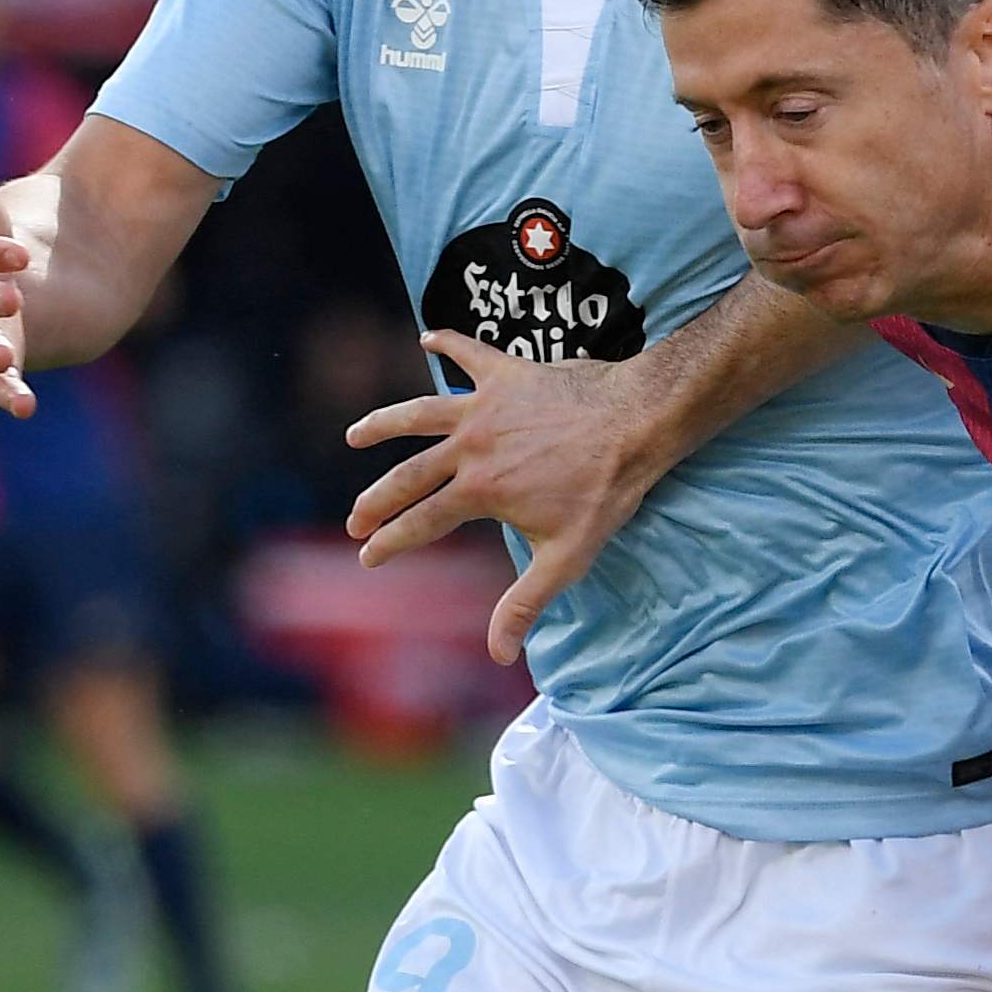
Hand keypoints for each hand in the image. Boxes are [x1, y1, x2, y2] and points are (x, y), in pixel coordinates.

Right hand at [345, 342, 652, 660]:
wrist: (636, 422)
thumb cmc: (605, 492)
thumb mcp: (566, 557)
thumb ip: (526, 603)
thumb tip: (501, 655)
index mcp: (479, 491)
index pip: (421, 523)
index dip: (390, 543)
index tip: (367, 557)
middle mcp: (470, 447)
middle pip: (408, 476)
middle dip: (376, 501)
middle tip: (355, 519)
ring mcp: (485, 406)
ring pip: (419, 413)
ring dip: (384, 424)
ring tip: (356, 434)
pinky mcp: (507, 374)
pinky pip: (468, 352)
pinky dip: (447, 343)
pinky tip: (428, 336)